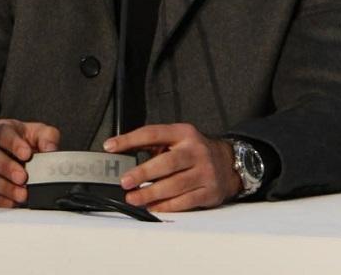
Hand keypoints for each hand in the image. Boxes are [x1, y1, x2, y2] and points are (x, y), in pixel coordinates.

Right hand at [0, 118, 59, 207]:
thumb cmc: (18, 141)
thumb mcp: (35, 132)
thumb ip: (46, 137)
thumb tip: (51, 149)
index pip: (3, 135)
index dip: (14, 145)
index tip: (27, 154)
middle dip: (7, 168)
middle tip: (22, 177)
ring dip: (5, 188)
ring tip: (22, 194)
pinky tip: (12, 202)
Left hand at [103, 123, 241, 211]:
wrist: (229, 163)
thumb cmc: (194, 152)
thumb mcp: (176, 139)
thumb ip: (151, 144)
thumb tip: (120, 151)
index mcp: (183, 133)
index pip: (153, 133)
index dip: (130, 140)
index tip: (111, 147)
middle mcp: (196, 151)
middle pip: (167, 162)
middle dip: (143, 173)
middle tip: (125, 181)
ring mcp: (205, 172)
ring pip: (175, 185)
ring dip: (151, 194)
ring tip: (134, 198)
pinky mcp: (209, 191)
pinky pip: (185, 201)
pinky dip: (166, 206)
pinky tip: (152, 207)